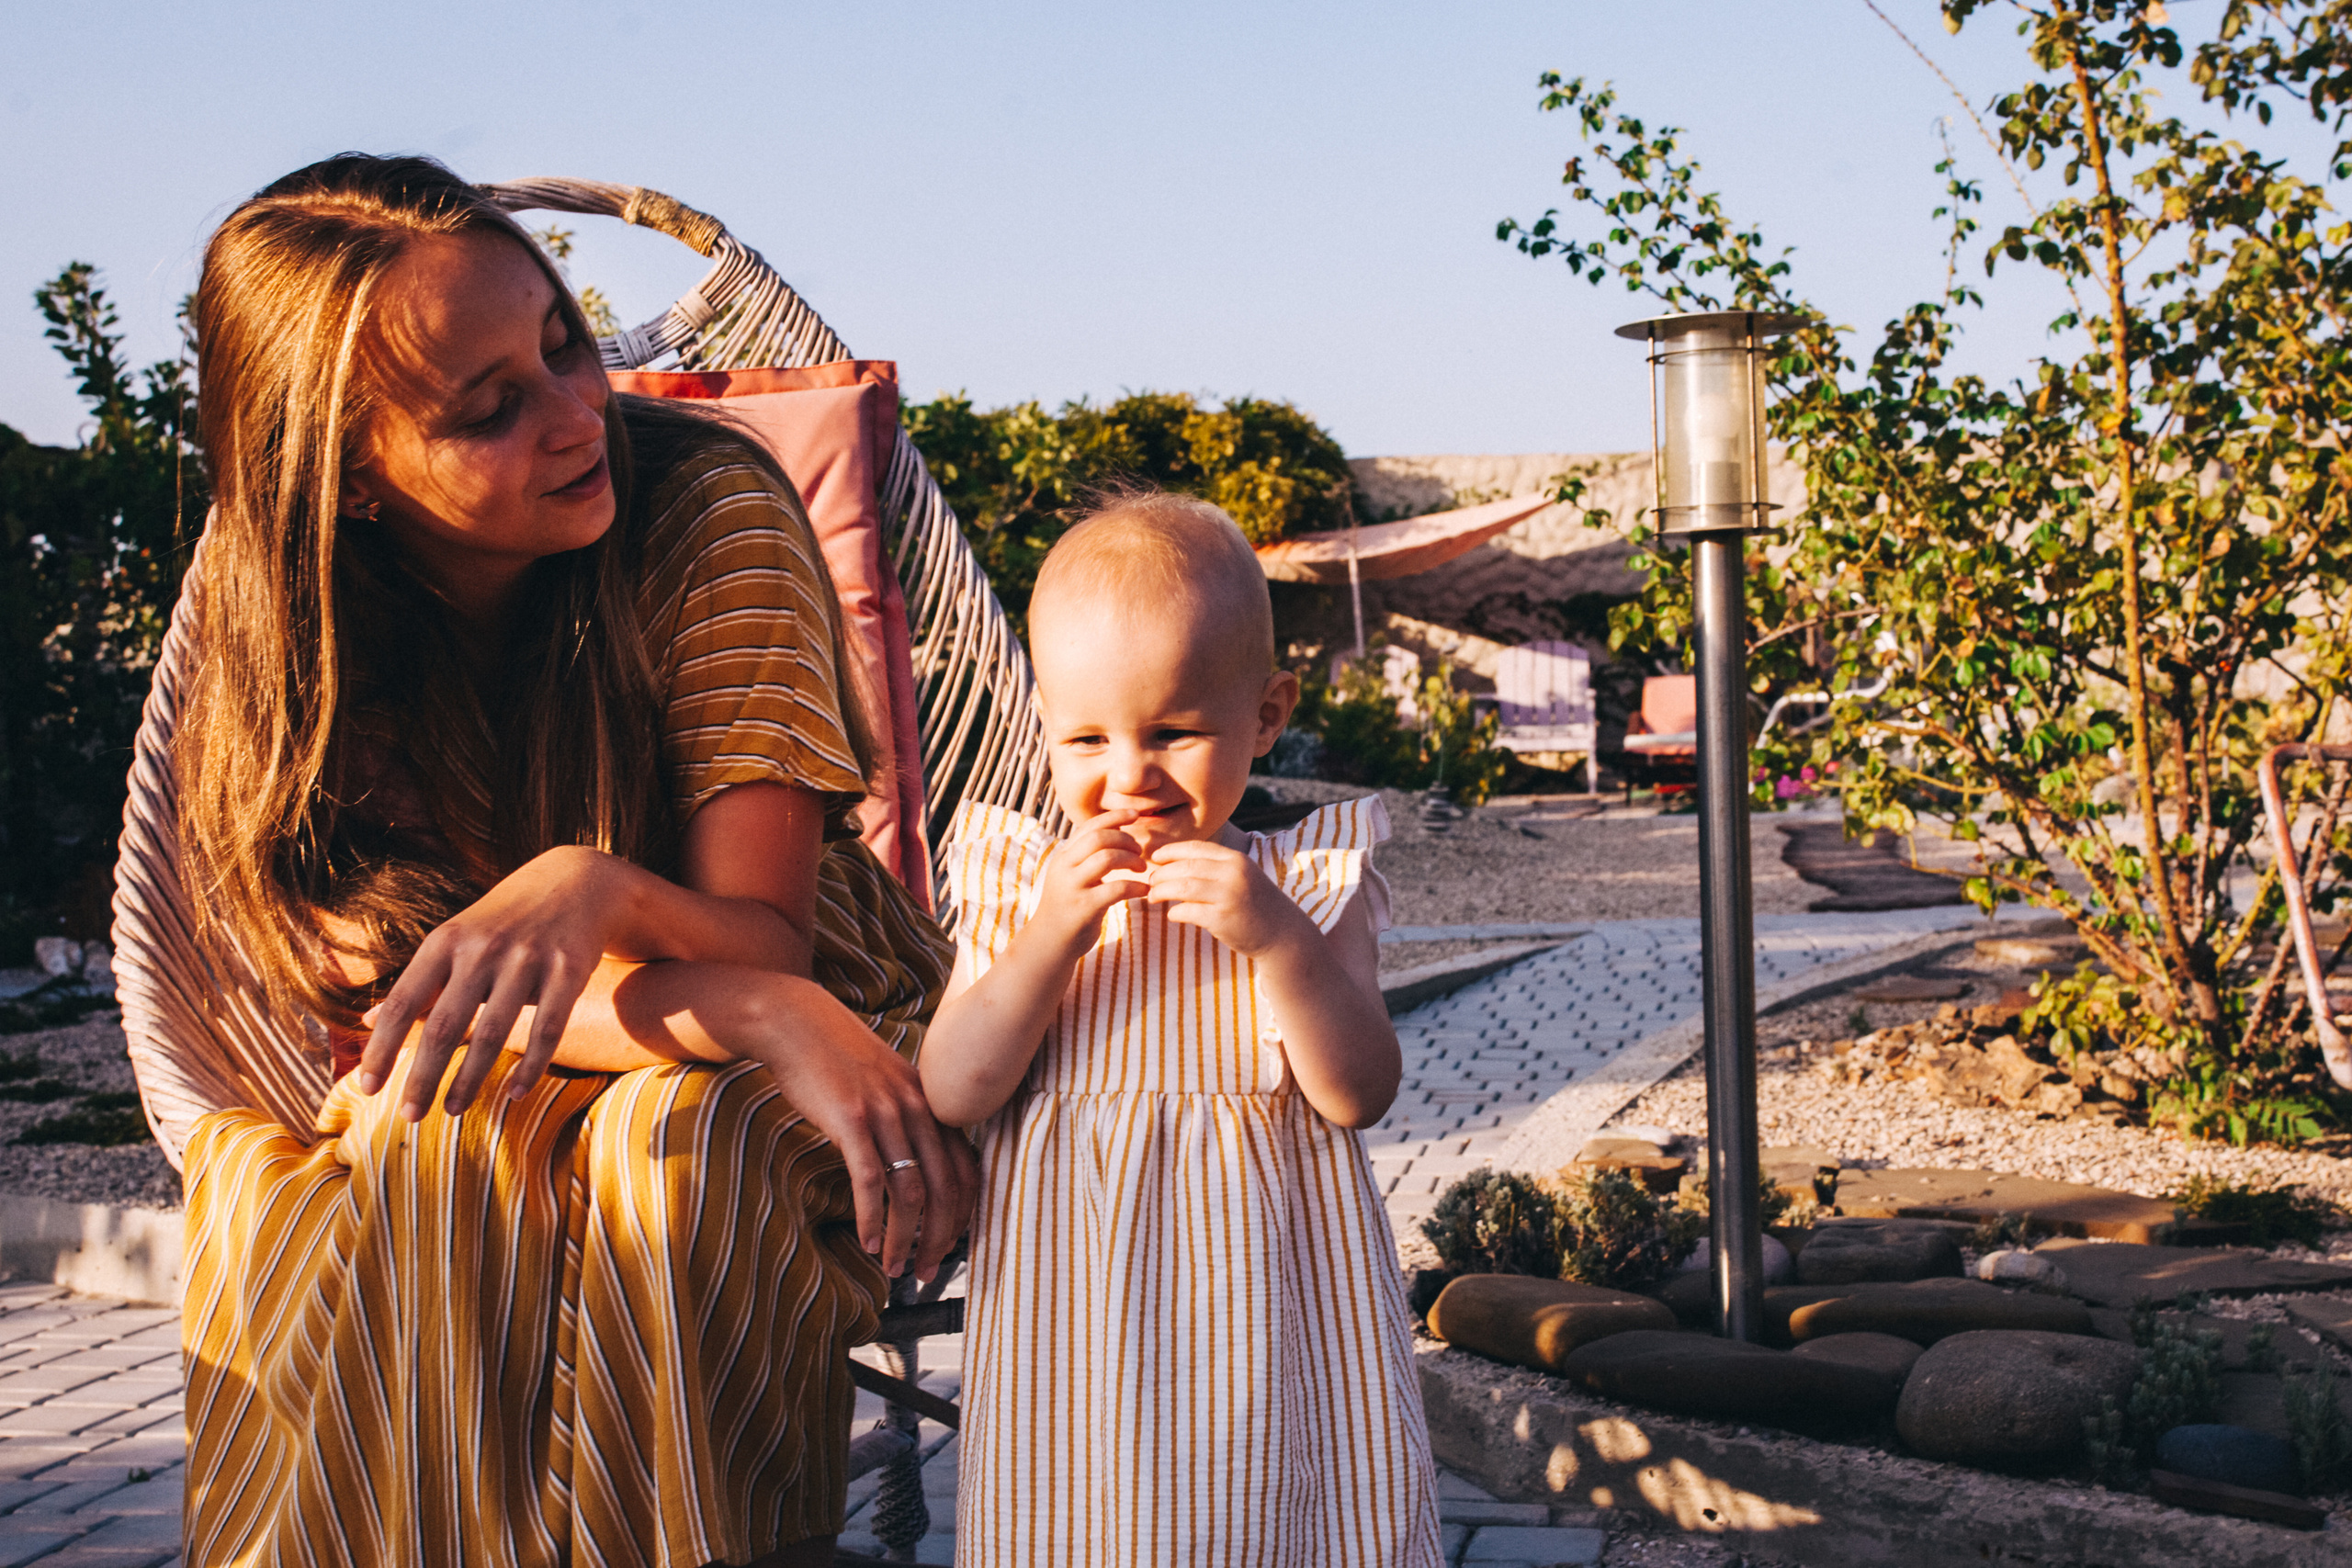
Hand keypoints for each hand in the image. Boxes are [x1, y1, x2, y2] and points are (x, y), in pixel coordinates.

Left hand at [360, 844, 634, 1118]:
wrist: (576, 882)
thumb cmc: (504, 921)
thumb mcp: (456, 941)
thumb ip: (418, 982)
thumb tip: (366, 1021)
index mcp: (446, 941)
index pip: (402, 1003)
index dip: (382, 1048)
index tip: (365, 1089)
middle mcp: (483, 949)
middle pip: (444, 1025)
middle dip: (423, 1076)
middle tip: (408, 1117)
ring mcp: (528, 959)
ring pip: (493, 1032)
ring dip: (470, 1078)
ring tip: (453, 1111)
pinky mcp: (569, 969)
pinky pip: (549, 1028)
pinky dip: (532, 1066)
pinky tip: (515, 1095)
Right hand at [730, 977, 981, 1282]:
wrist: (797, 1023)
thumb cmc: (839, 1058)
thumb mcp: (888, 1083)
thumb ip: (909, 1118)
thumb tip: (917, 1165)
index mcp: (932, 1103)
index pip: (965, 1172)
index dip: (962, 1217)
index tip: (949, 1249)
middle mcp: (918, 1109)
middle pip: (945, 1190)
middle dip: (939, 1241)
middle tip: (925, 1274)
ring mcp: (886, 1114)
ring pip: (911, 1193)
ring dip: (904, 1240)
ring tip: (893, 1269)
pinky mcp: (851, 1120)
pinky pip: (871, 1182)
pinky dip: (872, 1220)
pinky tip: (867, 1243)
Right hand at [1031, 809, 1148, 948]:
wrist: (1049, 943)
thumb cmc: (1068, 907)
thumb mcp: (1072, 876)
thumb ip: (1086, 856)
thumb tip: (1115, 832)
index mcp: (1063, 856)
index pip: (1089, 826)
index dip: (1114, 817)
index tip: (1135, 815)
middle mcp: (1065, 867)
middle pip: (1098, 837)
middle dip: (1125, 839)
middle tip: (1140, 851)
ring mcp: (1073, 887)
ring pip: (1106, 858)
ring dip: (1131, 860)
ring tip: (1142, 869)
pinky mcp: (1084, 908)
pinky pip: (1116, 889)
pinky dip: (1135, 887)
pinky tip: (1144, 890)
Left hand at [1142, 840, 1314, 957]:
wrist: (1282, 933)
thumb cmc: (1256, 903)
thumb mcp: (1242, 875)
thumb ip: (1216, 867)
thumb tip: (1176, 861)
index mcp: (1236, 859)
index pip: (1195, 848)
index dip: (1170, 851)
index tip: (1155, 857)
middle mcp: (1233, 874)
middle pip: (1184, 866)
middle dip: (1161, 873)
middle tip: (1150, 881)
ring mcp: (1228, 896)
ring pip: (1182, 887)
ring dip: (1161, 891)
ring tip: (1153, 896)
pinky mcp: (1222, 920)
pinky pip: (1186, 911)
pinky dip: (1174, 912)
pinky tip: (1172, 914)